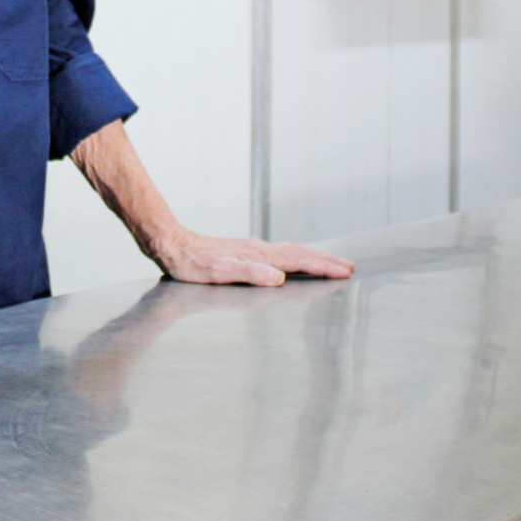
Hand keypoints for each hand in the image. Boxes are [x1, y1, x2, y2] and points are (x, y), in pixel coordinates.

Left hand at [153, 229, 353, 286]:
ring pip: (291, 251)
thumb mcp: (217, 273)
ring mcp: (252, 250)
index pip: (298, 260)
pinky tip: (295, 261)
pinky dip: (297, 257)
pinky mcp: (244, 252)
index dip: (323, 267)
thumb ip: (248, 273)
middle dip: (326, 260)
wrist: (171, 245)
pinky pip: (279, 253)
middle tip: (349, 267)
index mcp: (257, 256)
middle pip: (300, 253)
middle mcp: (258, 250)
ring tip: (332, 262)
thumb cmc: (191, 264)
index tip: (345, 271)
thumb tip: (278, 276)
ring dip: (314, 257)